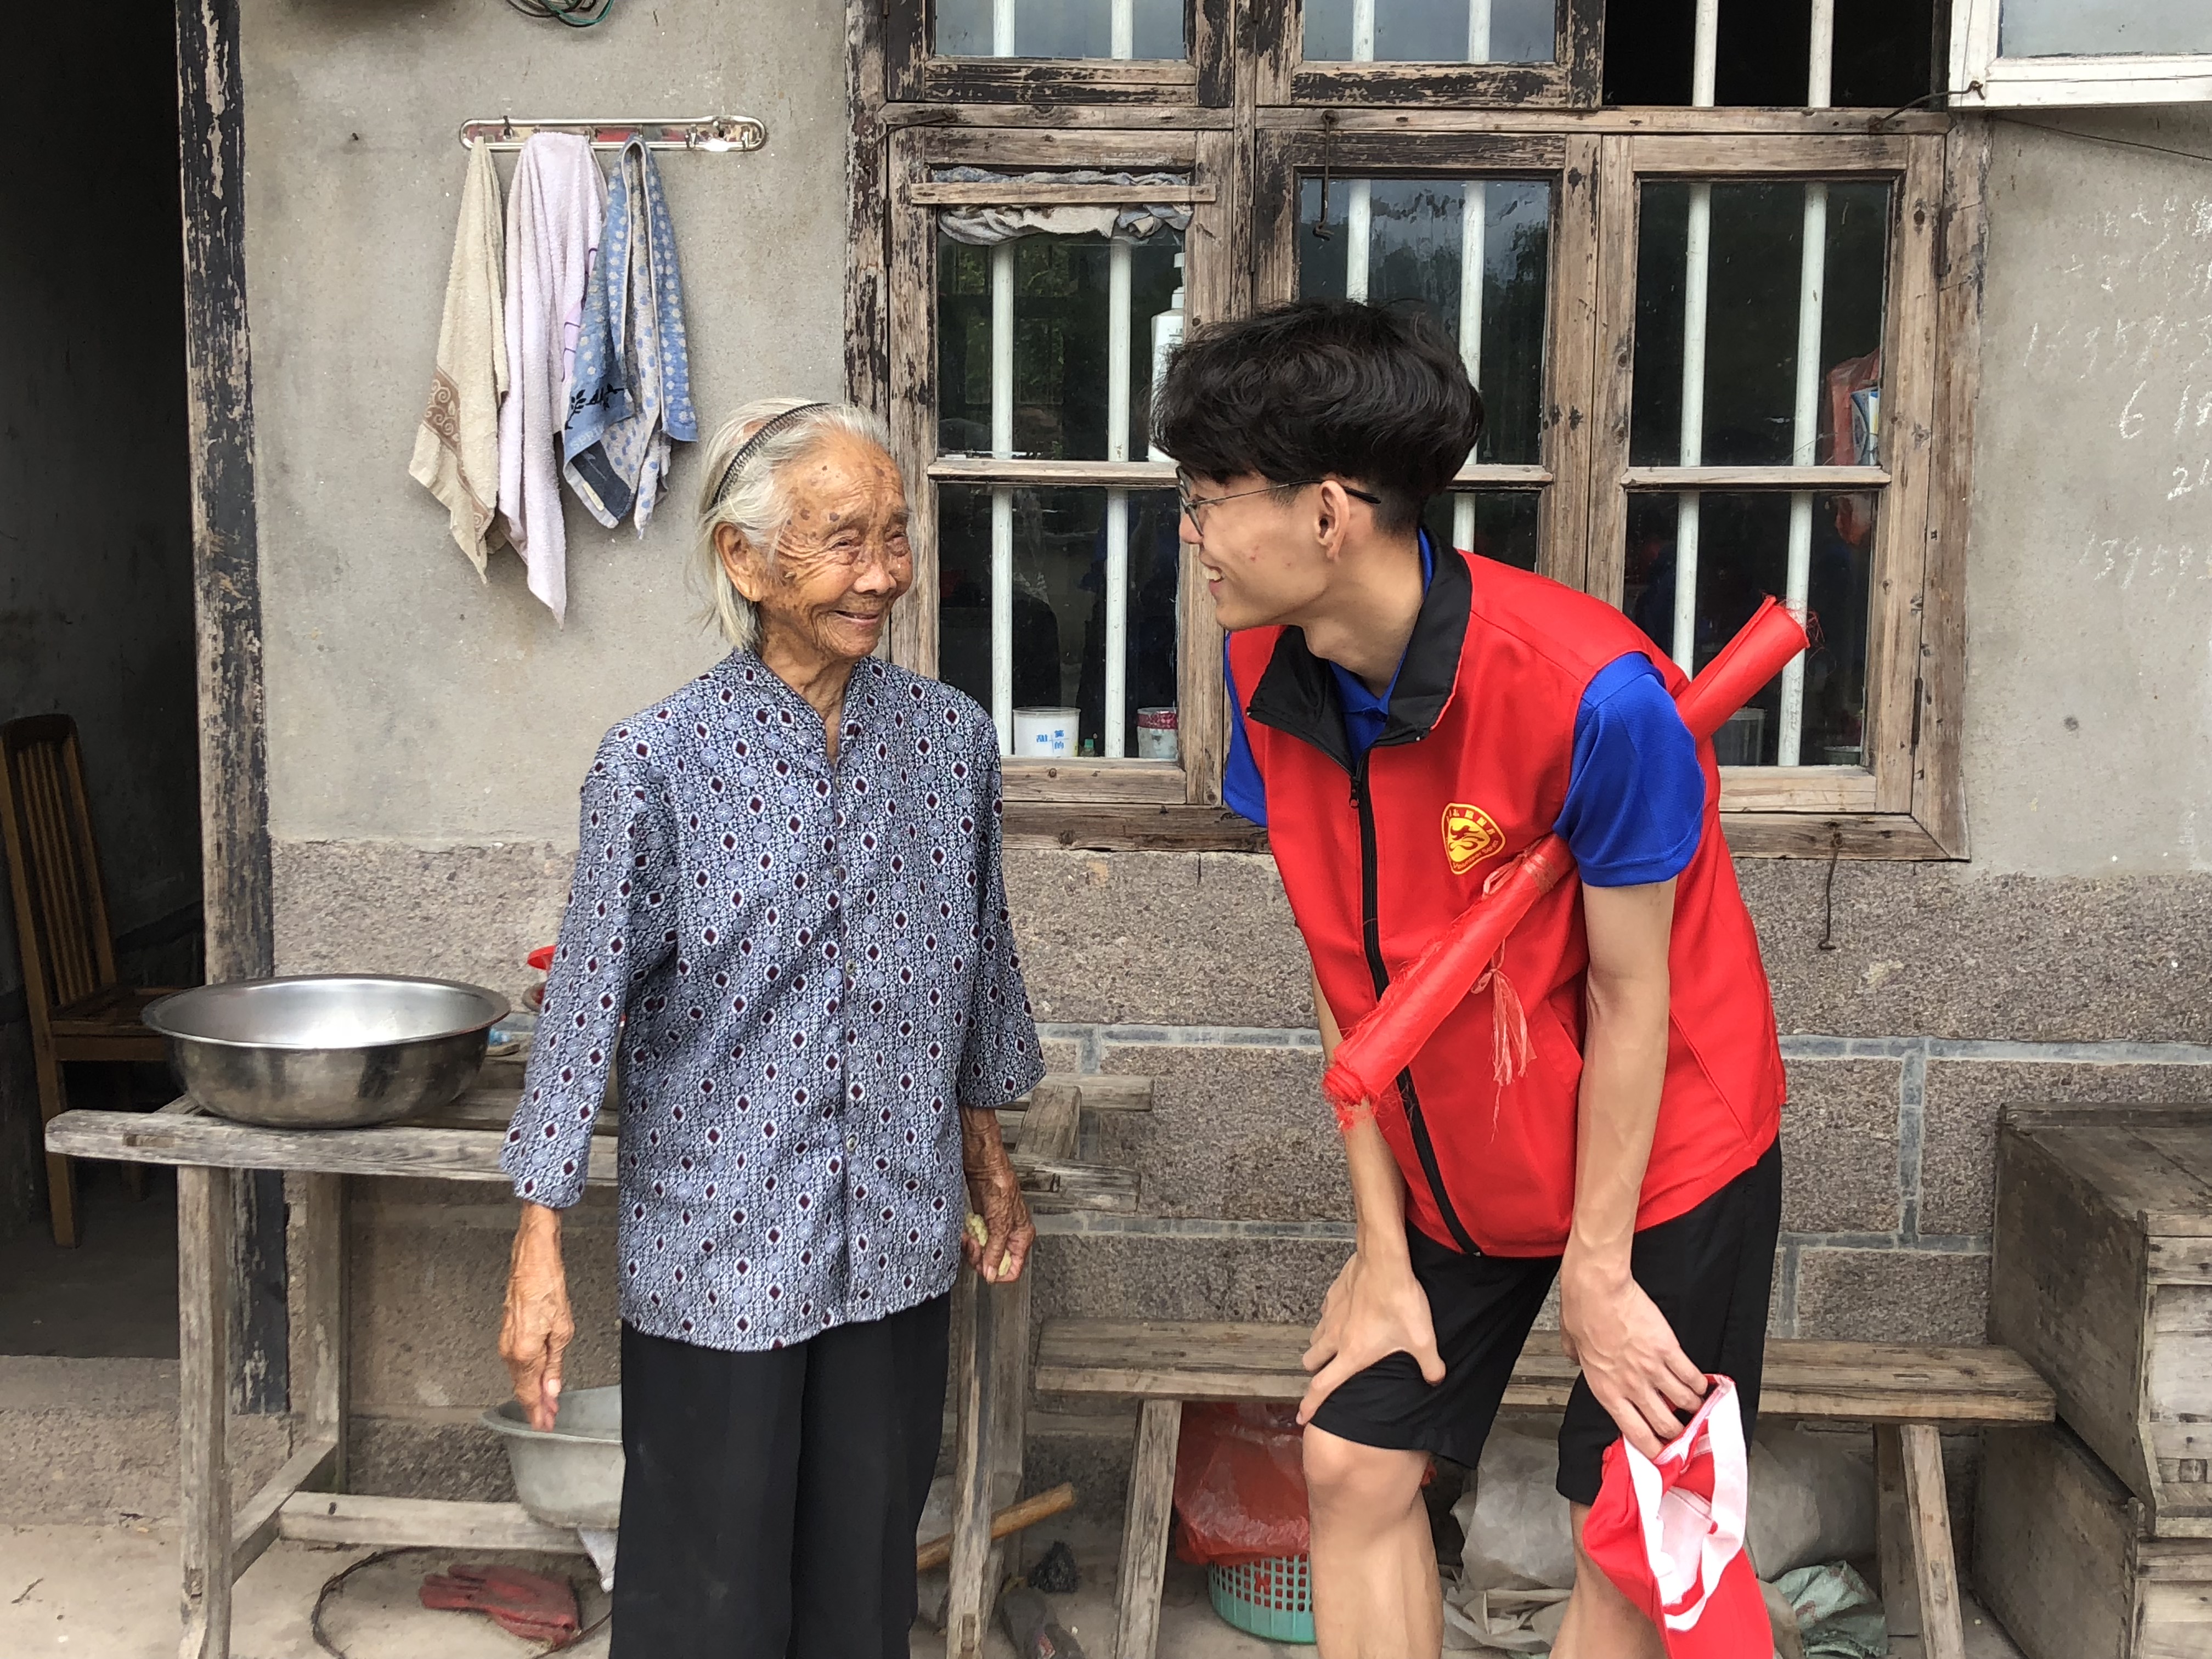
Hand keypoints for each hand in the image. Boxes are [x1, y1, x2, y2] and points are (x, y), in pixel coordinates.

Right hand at [499, 1203, 574, 1430]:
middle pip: (522, 1387)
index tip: (546, 1424)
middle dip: (535, 1405)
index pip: (529, 1393)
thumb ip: (556, 1362)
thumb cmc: (547, 1284)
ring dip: (531, 1390)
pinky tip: (535, 1377)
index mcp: (524, 1352)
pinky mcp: (508, 1330)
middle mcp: (510, 1349)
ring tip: (545, 1403)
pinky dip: (526, 1373)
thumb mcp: (562, 1328)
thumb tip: (553, 1387)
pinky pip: (516, 1361)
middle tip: (547, 1419)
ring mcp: (506, 1340)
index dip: (538, 1412)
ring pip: (518, 1375)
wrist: (532, 1258)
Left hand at [963, 1151, 1035, 1284]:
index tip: (985, 1267)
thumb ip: (996, 1251)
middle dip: (981, 1257)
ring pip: (983, 1253)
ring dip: (973, 1248)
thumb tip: (991, 1273)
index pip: (1014, 1268)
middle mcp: (1010, 1235)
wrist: (984, 1168)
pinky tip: (966, 1232)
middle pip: (995, 1262)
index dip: (998, 1271)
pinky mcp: (982, 1224)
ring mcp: (995, 1230)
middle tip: (974, 1247)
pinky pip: (975, 1241)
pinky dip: (968, 1240)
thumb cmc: (1000, 1186)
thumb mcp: (1000, 1224)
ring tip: (969, 1237)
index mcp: (1022, 1237)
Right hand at [1298, 1246, 1442, 1423]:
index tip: (1303, 1416)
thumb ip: (1430, 1366)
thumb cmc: (1400, 1300)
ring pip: (1315, 1336)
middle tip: (1324, 1375)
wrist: (1385, 1261)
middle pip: (1311, 1361)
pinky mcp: (1334, 1294)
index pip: (1322, 1386)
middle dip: (1314, 1371)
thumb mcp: (1422, 1339)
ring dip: (1320, 1346)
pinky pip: (1325, 1313)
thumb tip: (1436, 1380)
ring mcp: (1332, 1314)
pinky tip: (1345, 1316)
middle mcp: (1335, 1336)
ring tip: (1334, 1347)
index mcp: (1352, 1354)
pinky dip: (1330, 1320)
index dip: (1311, 1404)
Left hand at [1558, 1256, 1706, 1459]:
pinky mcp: (1668, 1349)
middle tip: (1686, 1434)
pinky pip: (1691, 1376)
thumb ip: (1579, 1361)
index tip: (1663, 1453)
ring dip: (1694, 1409)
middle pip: (1665, 1425)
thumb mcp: (1572, 1346)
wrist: (1598, 1288)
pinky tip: (1702, 1387)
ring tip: (1698, 1409)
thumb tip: (1578, 1360)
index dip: (1654, 1449)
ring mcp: (1652, 1369)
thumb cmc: (1582, 1312)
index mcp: (1606, 1391)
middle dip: (1679, 1434)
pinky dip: (1700, 1384)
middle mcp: (1631, 1386)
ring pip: (1684, 1403)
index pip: (1636, 1434)